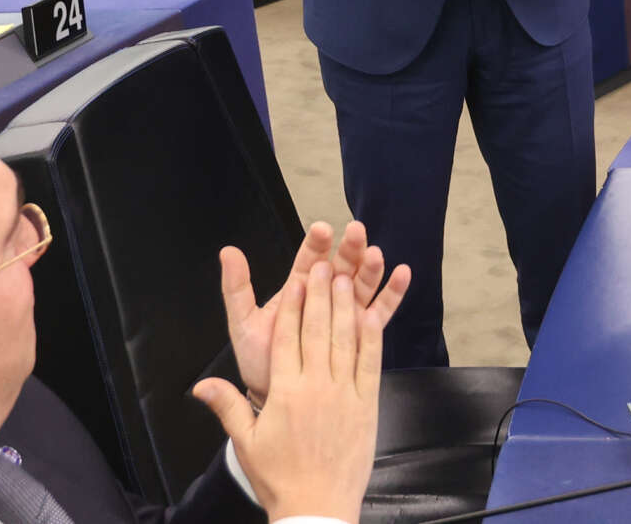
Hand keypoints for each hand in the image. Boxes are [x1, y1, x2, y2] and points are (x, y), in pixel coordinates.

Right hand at [192, 264, 384, 523]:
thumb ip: (227, 406)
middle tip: (322, 265)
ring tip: (346, 278)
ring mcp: (344, 395)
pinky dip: (371, 337)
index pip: (288, 338)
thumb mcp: (246, 443)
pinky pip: (370, 364)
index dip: (293, 305)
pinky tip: (371, 315)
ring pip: (345, 340)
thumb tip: (199, 385)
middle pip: (317, 330)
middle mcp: (315, 387)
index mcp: (285, 392)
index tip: (296, 277)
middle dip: (320, 294)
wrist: (317, 510)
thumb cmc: (279, 478)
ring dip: (345, 306)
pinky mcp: (367, 406)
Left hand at [221, 222, 410, 401]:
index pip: (309, 260)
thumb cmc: (260, 362)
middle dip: (348, 248)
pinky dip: (392, 293)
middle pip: (340, 267)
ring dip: (371, 268)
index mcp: (298, 289)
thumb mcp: (244, 324)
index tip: (322, 230)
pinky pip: (380, 312)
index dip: (316, 244)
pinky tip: (403, 274)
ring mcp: (344, 314)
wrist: (276, 400)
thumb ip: (237, 288)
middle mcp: (324, 297)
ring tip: (377, 255)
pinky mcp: (361, 334)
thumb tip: (227, 251)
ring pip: (361, 286)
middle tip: (356, 232)